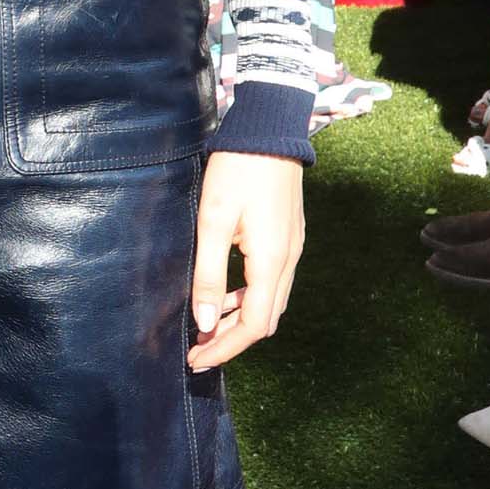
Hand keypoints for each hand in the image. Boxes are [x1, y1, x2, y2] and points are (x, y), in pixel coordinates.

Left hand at [188, 150, 305, 373]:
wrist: (270, 130)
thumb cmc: (237, 170)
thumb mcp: (213, 221)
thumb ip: (210, 275)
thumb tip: (205, 324)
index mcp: (271, 261)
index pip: (254, 325)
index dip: (226, 348)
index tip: (197, 359)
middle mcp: (288, 260)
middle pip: (266, 320)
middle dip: (232, 340)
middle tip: (198, 349)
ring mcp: (292, 249)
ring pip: (270, 302)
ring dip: (240, 320)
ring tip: (206, 326)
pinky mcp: (288, 238)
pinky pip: (272, 283)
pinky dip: (249, 298)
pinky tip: (226, 293)